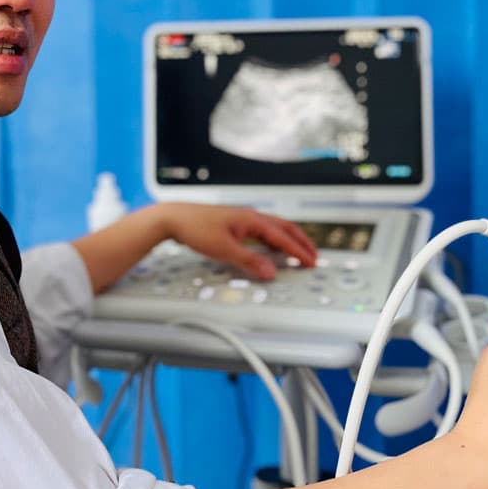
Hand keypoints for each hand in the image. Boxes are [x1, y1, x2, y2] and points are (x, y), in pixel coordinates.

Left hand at [158, 202, 316, 279]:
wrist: (175, 218)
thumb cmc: (196, 228)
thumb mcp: (224, 249)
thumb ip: (249, 261)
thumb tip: (270, 272)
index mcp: (252, 219)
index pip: (282, 236)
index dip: (298, 250)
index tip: (310, 262)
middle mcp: (250, 216)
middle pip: (283, 227)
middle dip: (300, 241)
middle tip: (312, 255)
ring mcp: (242, 219)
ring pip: (273, 228)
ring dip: (287, 240)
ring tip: (298, 252)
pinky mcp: (234, 224)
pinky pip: (262, 231)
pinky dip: (273, 240)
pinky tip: (271, 249)